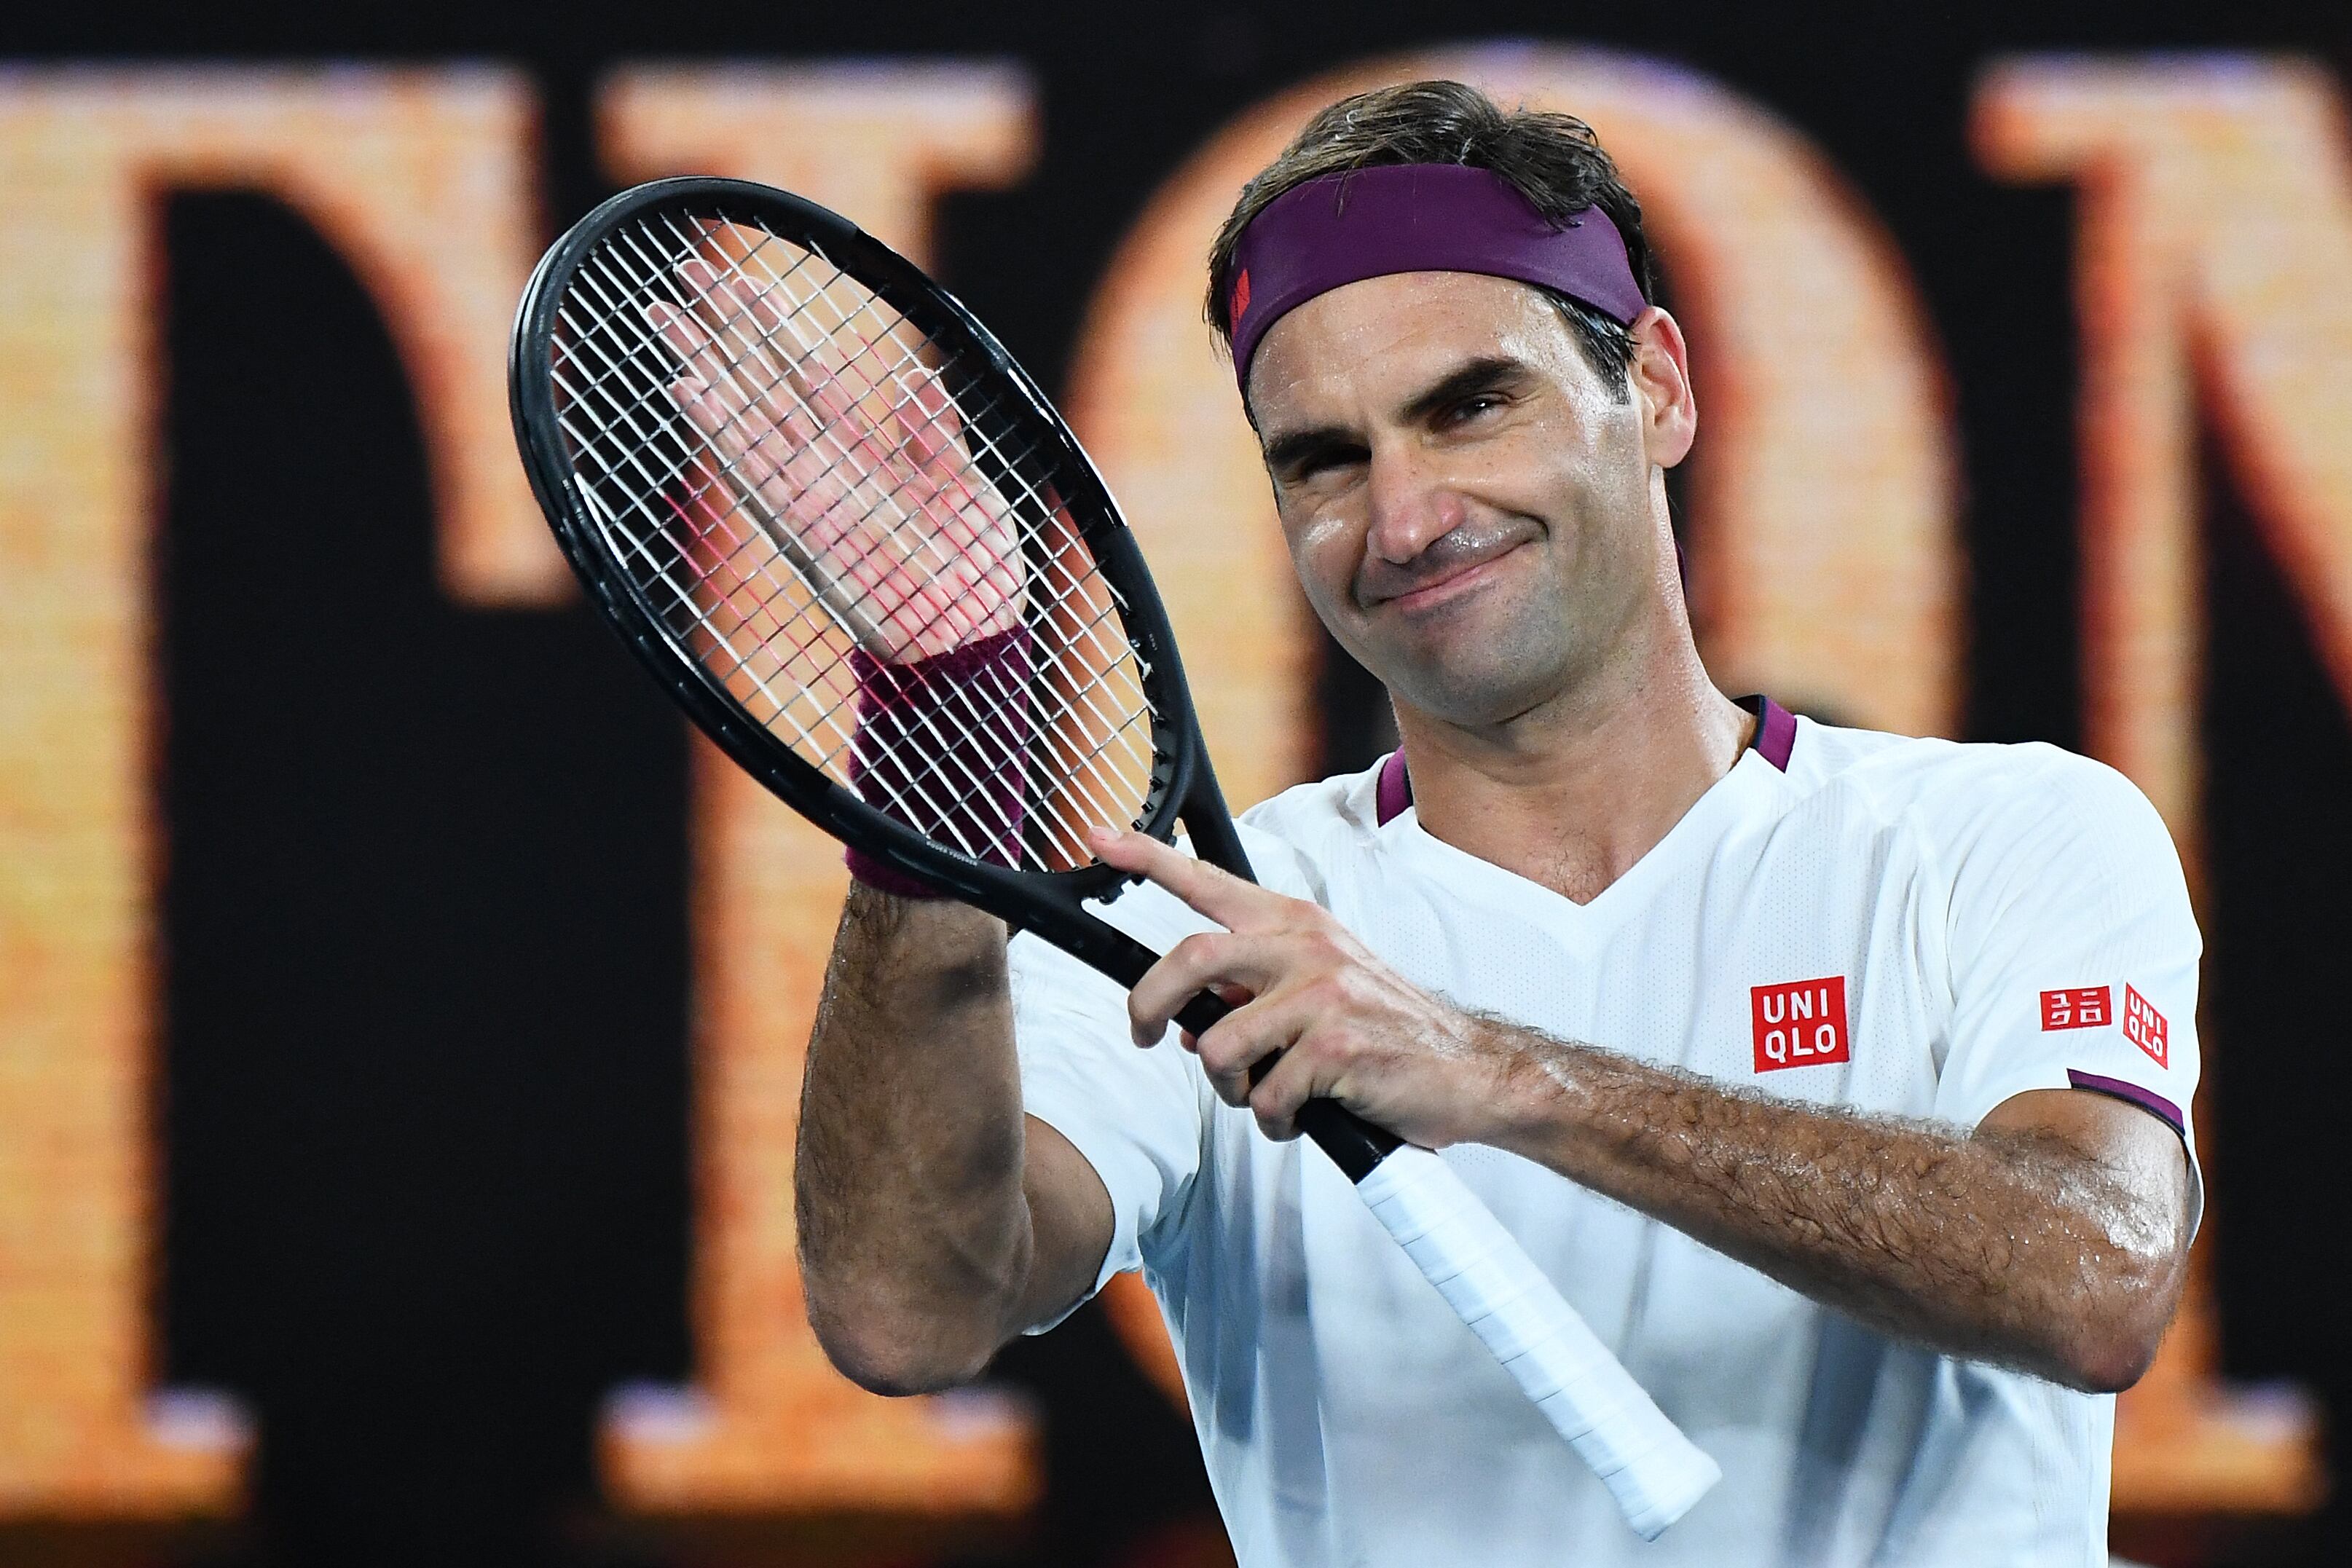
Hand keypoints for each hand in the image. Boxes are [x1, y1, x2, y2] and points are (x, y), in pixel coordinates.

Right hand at [646, 257, 1024, 662]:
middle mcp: (829, 465)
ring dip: (704, 365)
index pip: (811, 369)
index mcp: (868, 449)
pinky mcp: (802, 528)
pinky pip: (751, 470)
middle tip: (680, 272)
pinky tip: (687, 391)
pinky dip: (720, 431)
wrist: (972, 641)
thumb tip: (920, 382)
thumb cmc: (979, 573)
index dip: (777, 324)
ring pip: (746, 413)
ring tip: (664, 316)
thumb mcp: (966, 492)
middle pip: (764, 379)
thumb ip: (935, 441)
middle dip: (723, 327)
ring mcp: (811, 494)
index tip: (743, 278)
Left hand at [1089, 828, 1525, 1147]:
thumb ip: (1255, 989)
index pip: (1210, 883)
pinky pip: (1266, 1098)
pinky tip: (1305, 1116)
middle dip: (1149, 1004)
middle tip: (1148, 1036)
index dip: (1149, 859)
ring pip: (1220, 1047)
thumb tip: (1187, 1018)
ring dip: (1230, 1089)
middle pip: (1190, 959)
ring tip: (1267, 1097)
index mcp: (1297, 925)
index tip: (1101, 838)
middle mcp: (1307, 948)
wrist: (1471, 1069)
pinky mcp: (1339, 1048)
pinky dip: (1275, 1122)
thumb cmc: (1387, 1031)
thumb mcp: (1322, 986)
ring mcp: (1324, 996)